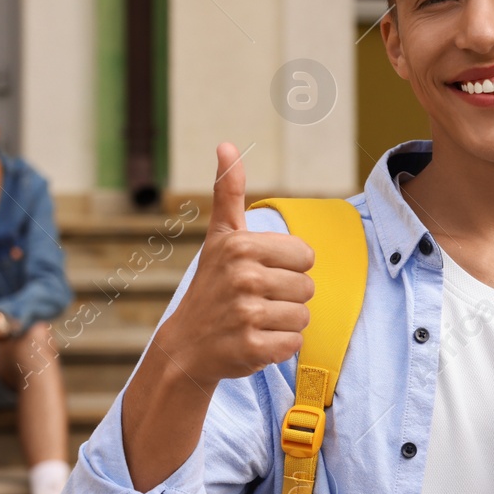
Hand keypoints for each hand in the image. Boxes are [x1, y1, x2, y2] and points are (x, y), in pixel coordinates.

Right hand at [151, 143, 315, 385]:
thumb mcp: (220, 237)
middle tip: (255, 300)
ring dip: (284, 322)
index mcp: (242, 245)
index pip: (306, 256)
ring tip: (254, 320)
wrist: (186, 346)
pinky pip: (294, 343)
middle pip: (308, 287)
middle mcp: (243, 277)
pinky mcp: (252, 348)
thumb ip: (229, 192)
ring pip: (304, 316)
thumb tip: (227, 145)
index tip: (260, 273)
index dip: (289, 267)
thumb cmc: (211, 286)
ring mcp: (246, 314)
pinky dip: (279, 346)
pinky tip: (254, 340)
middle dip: (287, 296)